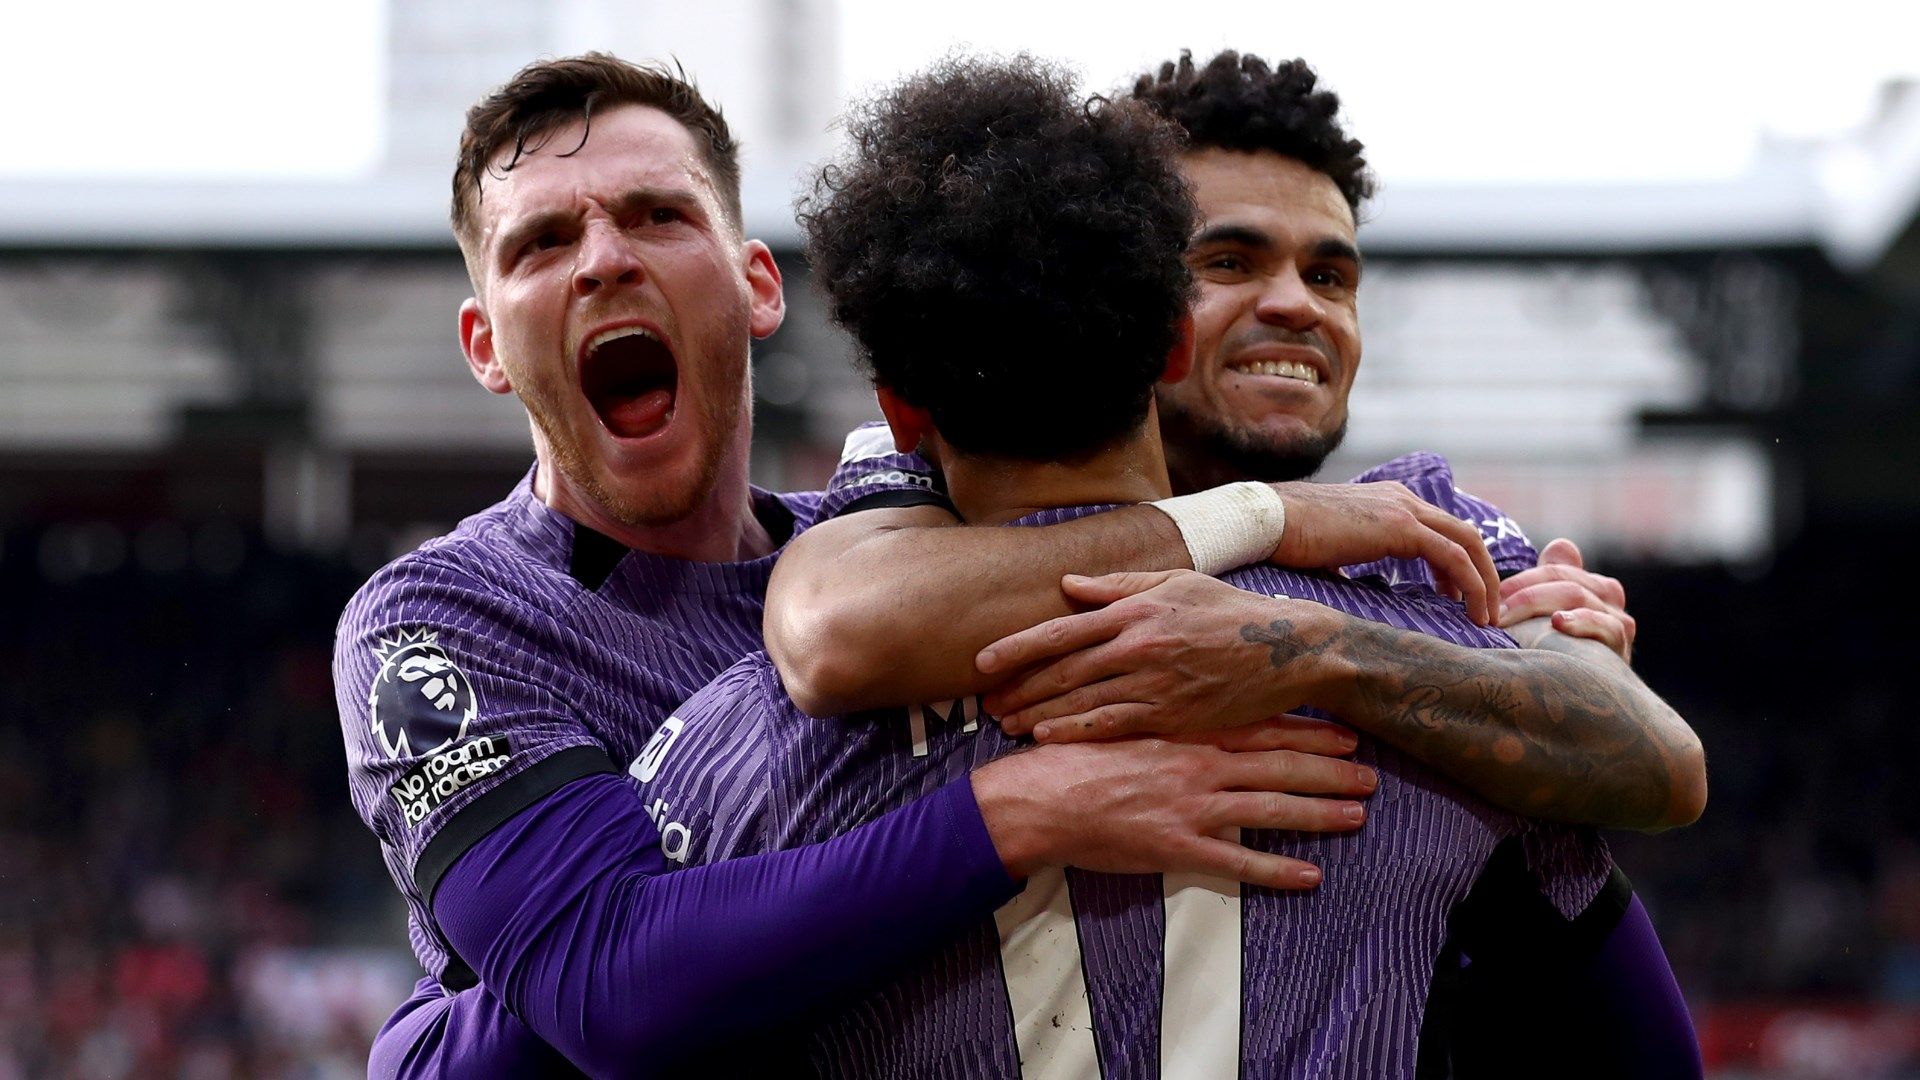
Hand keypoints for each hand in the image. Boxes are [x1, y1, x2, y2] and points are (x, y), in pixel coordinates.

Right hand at [971, 716, 1375, 889]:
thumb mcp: (1118, 715)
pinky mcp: (1178, 848)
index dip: (1306, 731)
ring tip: (1357, 816)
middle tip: (1369, 774)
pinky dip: (1277, 871)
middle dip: (1329, 770)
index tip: (1342, 732)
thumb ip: (1157, 708)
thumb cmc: (1071, 753)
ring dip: (1319, 813)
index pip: (1260, 727)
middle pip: (1279, 766)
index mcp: (1186, 732)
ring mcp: (1192, 808)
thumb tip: (1181, 696)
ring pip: (1270, 809)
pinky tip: (1310, 876)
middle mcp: (1199, 767)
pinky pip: (1238, 865)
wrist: (1037, 797)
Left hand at [978, 569, 1343, 742]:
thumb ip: (1119, 585)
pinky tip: (1047, 738)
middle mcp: (1138, 645)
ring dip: (1037, 715)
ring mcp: (1155, 683)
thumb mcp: (1176, 582)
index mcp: (1135, 610)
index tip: (982, 662)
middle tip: (985, 704)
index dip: (1016, 648)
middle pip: (1061, 671)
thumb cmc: (1229, 612)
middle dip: (1018, 688)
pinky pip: (1112, 727)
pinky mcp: (1172, 715)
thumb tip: (1068, 585)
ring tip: (1006, 724)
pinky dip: (1075, 733)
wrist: (1288, 650)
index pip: (1060, 630)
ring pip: (1080, 703)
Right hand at [1270, 480, 1499, 625]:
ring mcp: (1404, 509)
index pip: (1440, 529)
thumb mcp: (1330, 553)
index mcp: (1387, 502)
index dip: (1454, 565)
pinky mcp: (1401, 527)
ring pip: (1468, 543)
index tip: (1453, 597)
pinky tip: (1470, 611)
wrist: (1269, 521)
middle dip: (1482, 574)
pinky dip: (1470, 584)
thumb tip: (1353, 596)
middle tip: (1484, 611)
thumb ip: (1351, 567)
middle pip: (1464, 534)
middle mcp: (1402, 499)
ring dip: (1483, 582)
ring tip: (1485, 618)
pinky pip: (1452, 556)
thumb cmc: (1286, 540)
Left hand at [1498, 538, 1635, 661]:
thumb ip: (1555, 579)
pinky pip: (1603, 625)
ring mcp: (1617, 619)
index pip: (1555, 568)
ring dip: (1535, 604)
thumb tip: (1559, 546)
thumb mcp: (1554, 616)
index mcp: (1593, 585)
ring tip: (1506, 618)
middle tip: (1491, 612)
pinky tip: (1557, 622)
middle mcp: (1609, 596)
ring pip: (1575, 595)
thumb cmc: (1564, 655)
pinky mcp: (1620, 643)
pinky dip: (1579, 621)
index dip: (1521, 579)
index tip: (1490, 595)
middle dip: (1522, 593)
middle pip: (1562, 579)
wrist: (1594, 701)